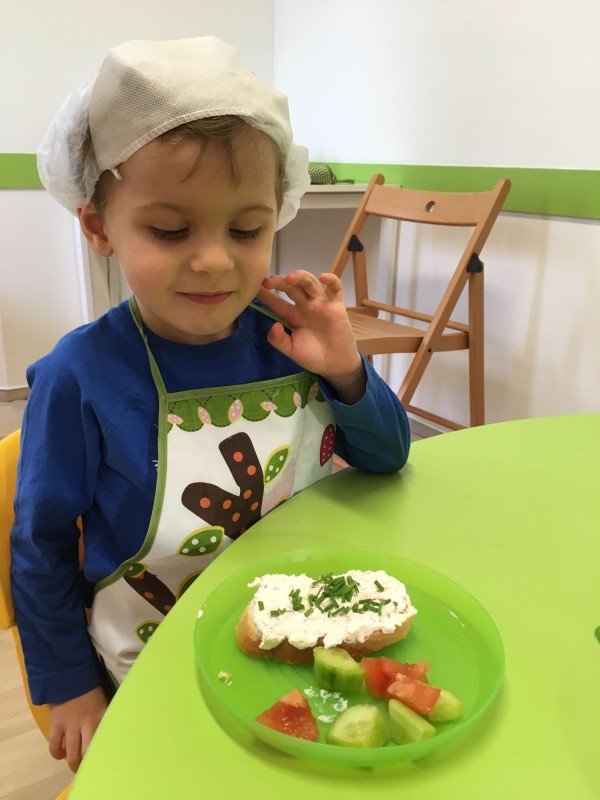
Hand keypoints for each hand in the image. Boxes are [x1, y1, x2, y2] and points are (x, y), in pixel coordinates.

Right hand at [49, 686, 107, 771]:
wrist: (69, 674)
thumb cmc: (90, 687)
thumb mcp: (103, 701)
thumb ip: (105, 715)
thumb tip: (110, 727)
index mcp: (101, 716)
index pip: (105, 738)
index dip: (105, 750)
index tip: (107, 757)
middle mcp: (87, 724)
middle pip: (88, 752)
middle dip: (88, 763)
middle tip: (88, 766)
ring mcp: (70, 725)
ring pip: (72, 753)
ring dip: (73, 762)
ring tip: (75, 764)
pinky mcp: (56, 724)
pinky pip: (54, 745)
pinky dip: (56, 753)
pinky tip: (60, 754)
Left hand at [258, 270, 365, 403]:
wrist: (335, 365)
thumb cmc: (313, 356)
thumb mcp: (291, 350)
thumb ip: (279, 340)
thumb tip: (274, 325)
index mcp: (292, 315)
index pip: (276, 302)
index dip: (266, 295)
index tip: (253, 287)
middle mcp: (305, 306)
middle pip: (291, 288)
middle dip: (279, 282)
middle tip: (267, 282)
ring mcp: (321, 304)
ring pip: (310, 283)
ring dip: (300, 277)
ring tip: (289, 278)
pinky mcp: (337, 306)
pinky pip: (336, 289)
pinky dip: (332, 280)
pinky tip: (323, 277)